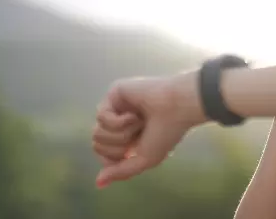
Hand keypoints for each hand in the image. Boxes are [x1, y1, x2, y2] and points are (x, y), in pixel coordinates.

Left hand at [92, 72, 205, 186]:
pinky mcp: (114, 92)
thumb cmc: (167, 132)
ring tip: (139, 122)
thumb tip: (98, 183)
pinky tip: (135, 114)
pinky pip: (101, 117)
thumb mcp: (145, 159)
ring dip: (121, 134)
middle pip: (97, 144)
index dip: (113, 159)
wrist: (179, 107)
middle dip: (119, 146)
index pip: (102, 154)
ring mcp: (116, 106)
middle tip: (140, 135)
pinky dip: (120, 122)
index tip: (133, 153)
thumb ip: (121, 172)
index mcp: (127, 135)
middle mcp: (118, 120)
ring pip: (97, 133)